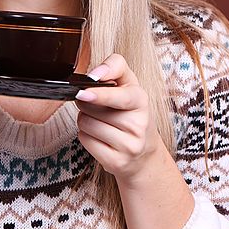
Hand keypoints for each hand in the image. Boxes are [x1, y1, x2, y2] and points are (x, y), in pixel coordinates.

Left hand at [75, 54, 159, 183]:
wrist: (144, 152)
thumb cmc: (131, 111)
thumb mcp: (129, 84)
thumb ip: (114, 66)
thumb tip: (94, 74)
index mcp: (141, 99)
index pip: (121, 96)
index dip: (100, 94)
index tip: (83, 92)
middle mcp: (138, 124)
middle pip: (92, 108)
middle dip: (86, 103)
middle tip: (95, 104)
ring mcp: (129, 146)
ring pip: (85, 124)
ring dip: (85, 119)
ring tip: (100, 121)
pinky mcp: (116, 162)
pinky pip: (85, 140)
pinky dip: (86, 136)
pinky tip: (100, 136)